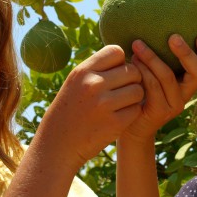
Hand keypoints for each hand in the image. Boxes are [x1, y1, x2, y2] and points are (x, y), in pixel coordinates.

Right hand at [45, 45, 143, 164]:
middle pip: (133, 71)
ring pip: (139, 90)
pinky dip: (132, 113)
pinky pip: (136, 109)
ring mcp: (104, 105)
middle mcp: (93, 84)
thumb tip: (126, 55)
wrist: (57, 145)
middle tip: (121, 91)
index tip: (115, 74)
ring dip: (134, 97)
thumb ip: (98, 67)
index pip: (117, 51)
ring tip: (121, 103)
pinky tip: (119, 116)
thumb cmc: (70, 109)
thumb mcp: (76, 81)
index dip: (121, 62)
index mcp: (83, 71)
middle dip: (132, 80)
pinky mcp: (115, 124)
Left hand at [123, 34, 196, 141]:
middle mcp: (186, 95)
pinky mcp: (160, 112)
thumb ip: (158, 56)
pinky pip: (153, 87)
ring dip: (152, 57)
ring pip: (169, 76)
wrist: (129, 126)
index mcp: (188, 84)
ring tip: (138, 44)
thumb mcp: (151, 73)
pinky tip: (132, 61)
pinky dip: (143, 71)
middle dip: (186, 53)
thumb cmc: (139, 92)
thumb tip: (153, 23)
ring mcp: (174, 105)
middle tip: (173, 36)